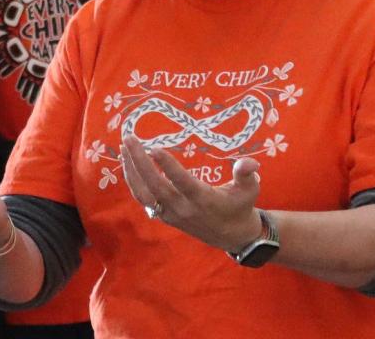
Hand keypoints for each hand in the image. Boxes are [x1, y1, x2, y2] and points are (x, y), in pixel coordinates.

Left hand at [119, 134, 262, 252]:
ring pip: (145, 194)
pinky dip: (133, 182)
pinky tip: (128, 163)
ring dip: (131, 171)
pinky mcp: (164, 216)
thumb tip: (249, 162)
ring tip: (124, 147)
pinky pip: (144, 199)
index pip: (182, 183)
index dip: (169, 167)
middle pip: (157, 186)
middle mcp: (184, 208)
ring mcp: (171, 214)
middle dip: (140, 162)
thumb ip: (247, 174)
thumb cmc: (240, 206)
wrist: (232, 235)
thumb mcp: (250, 190)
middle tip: (130, 138)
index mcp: (204, 200)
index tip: (155, 148)